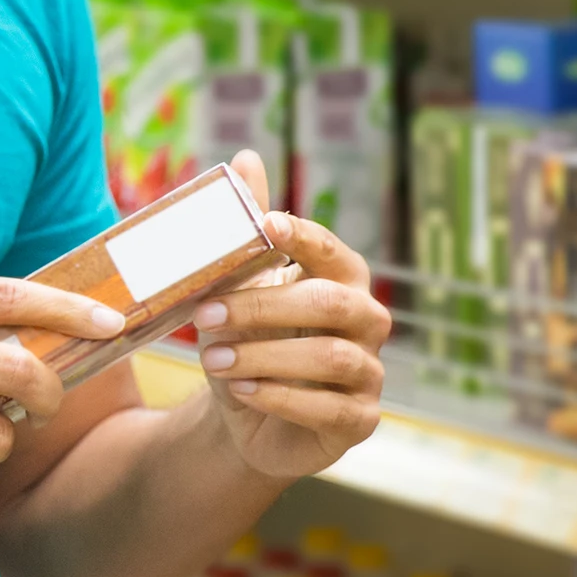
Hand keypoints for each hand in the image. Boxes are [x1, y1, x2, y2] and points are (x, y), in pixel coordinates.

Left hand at [193, 152, 390, 480]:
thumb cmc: (247, 341)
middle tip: (207, 313)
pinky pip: (328, 407)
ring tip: (211, 359)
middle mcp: (366, 320)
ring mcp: (369, 372)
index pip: (330, 250)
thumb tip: (247, 156)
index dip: (301, 236)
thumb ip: (246, 229)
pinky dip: (278, 396)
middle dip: (263, 306)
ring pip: (329, 357)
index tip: (264, 225)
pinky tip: (240, 390)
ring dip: (262, 355)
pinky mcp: (360, 420)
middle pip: (330, 303)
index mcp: (341, 279)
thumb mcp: (237, 287)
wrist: (244, 416)